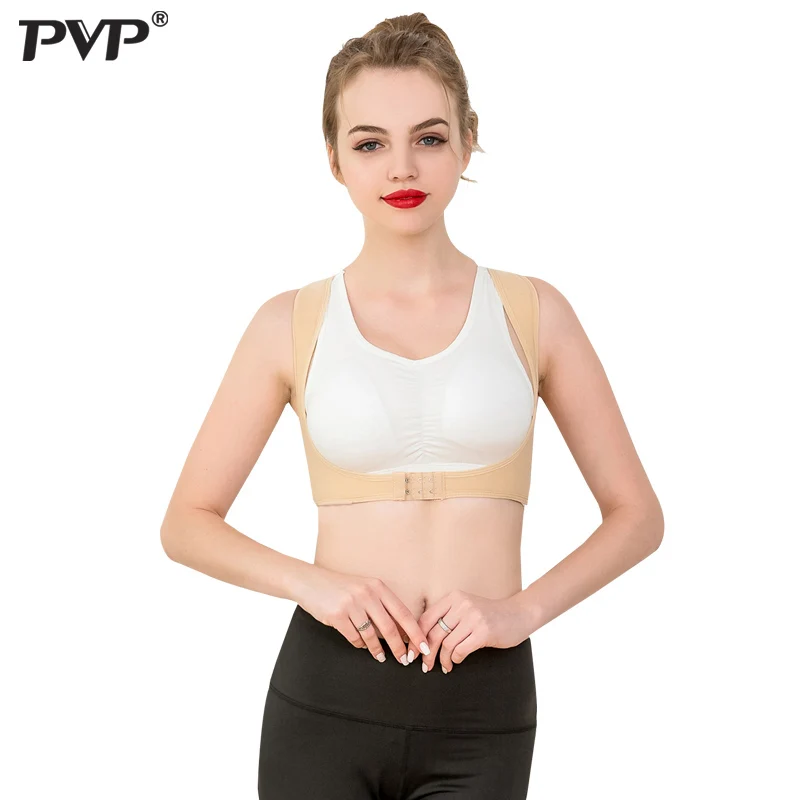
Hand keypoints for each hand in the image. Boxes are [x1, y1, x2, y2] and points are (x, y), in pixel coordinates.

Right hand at [295, 565, 431, 666]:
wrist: (310, 582)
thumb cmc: (341, 588)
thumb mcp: (364, 589)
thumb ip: (381, 606)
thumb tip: (401, 632)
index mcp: (378, 586)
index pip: (403, 613)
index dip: (415, 632)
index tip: (423, 646)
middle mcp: (367, 594)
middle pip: (390, 628)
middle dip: (399, 648)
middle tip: (405, 660)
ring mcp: (351, 604)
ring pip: (371, 635)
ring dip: (378, 650)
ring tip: (381, 657)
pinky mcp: (337, 615)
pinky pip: (354, 637)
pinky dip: (360, 645)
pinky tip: (362, 646)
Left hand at [415, 590, 532, 673]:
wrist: (519, 614)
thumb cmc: (489, 615)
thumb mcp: (466, 609)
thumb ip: (447, 617)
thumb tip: (422, 639)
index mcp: (454, 597)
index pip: (426, 618)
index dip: (416, 638)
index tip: (412, 652)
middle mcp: (462, 605)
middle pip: (434, 633)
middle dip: (426, 653)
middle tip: (424, 666)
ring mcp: (473, 617)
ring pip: (447, 644)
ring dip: (442, 660)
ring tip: (444, 667)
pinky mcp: (484, 632)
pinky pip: (461, 650)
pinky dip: (456, 659)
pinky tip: (456, 662)